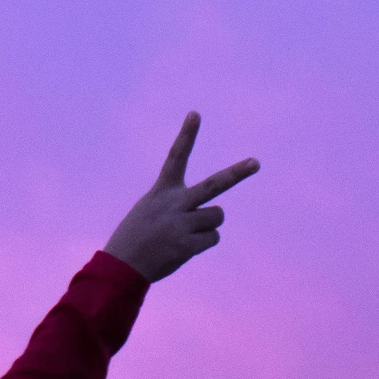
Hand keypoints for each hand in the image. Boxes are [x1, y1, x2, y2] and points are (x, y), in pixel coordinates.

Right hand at [104, 112, 258, 282]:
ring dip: (207, 225)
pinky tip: (183, 247)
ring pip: (216, 216)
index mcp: (162, 191)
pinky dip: (203, 242)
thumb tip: (215, 217)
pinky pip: (212, 238)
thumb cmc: (137, 235)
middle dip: (237, 173)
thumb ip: (180, 206)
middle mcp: (174, 203)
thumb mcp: (151, 210)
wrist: (122, 265)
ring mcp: (182, 223)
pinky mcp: (187, 244)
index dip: (186, 135)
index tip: (195, 114)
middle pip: (213, 185)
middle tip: (256, 163)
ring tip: (185, 233)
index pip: (176, 156)